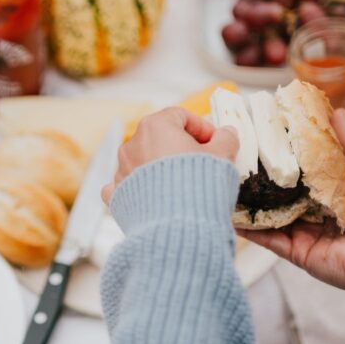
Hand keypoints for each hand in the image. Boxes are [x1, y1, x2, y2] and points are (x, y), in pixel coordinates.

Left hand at [101, 107, 238, 203]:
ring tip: (183, 184)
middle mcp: (132, 144)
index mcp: (155, 126)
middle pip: (160, 137)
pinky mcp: (117, 195)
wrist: (177, 227)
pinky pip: (128, 184)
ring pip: (144, 160)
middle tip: (202, 163)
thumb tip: (227, 133)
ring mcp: (122, 170)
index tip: (215, 142)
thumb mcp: (222, 156)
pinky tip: (157, 196)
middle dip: (181, 147)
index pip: (180, 116)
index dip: (202, 127)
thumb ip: (226, 139)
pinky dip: (142, 187)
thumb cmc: (199, 186)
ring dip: (162, 167)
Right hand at [239, 109, 344, 306]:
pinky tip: (231, 215)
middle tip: (236, 158)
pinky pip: (269, 239)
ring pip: (270, 215)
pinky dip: (251, 229)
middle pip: (280, 193)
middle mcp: (313, 212)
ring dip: (250, 202)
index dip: (283, 156)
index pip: (300, 172)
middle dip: (260, 179)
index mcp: (330, 193)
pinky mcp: (295, 252)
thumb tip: (336, 111)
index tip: (263, 137)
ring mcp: (302, 233)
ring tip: (226, 183)